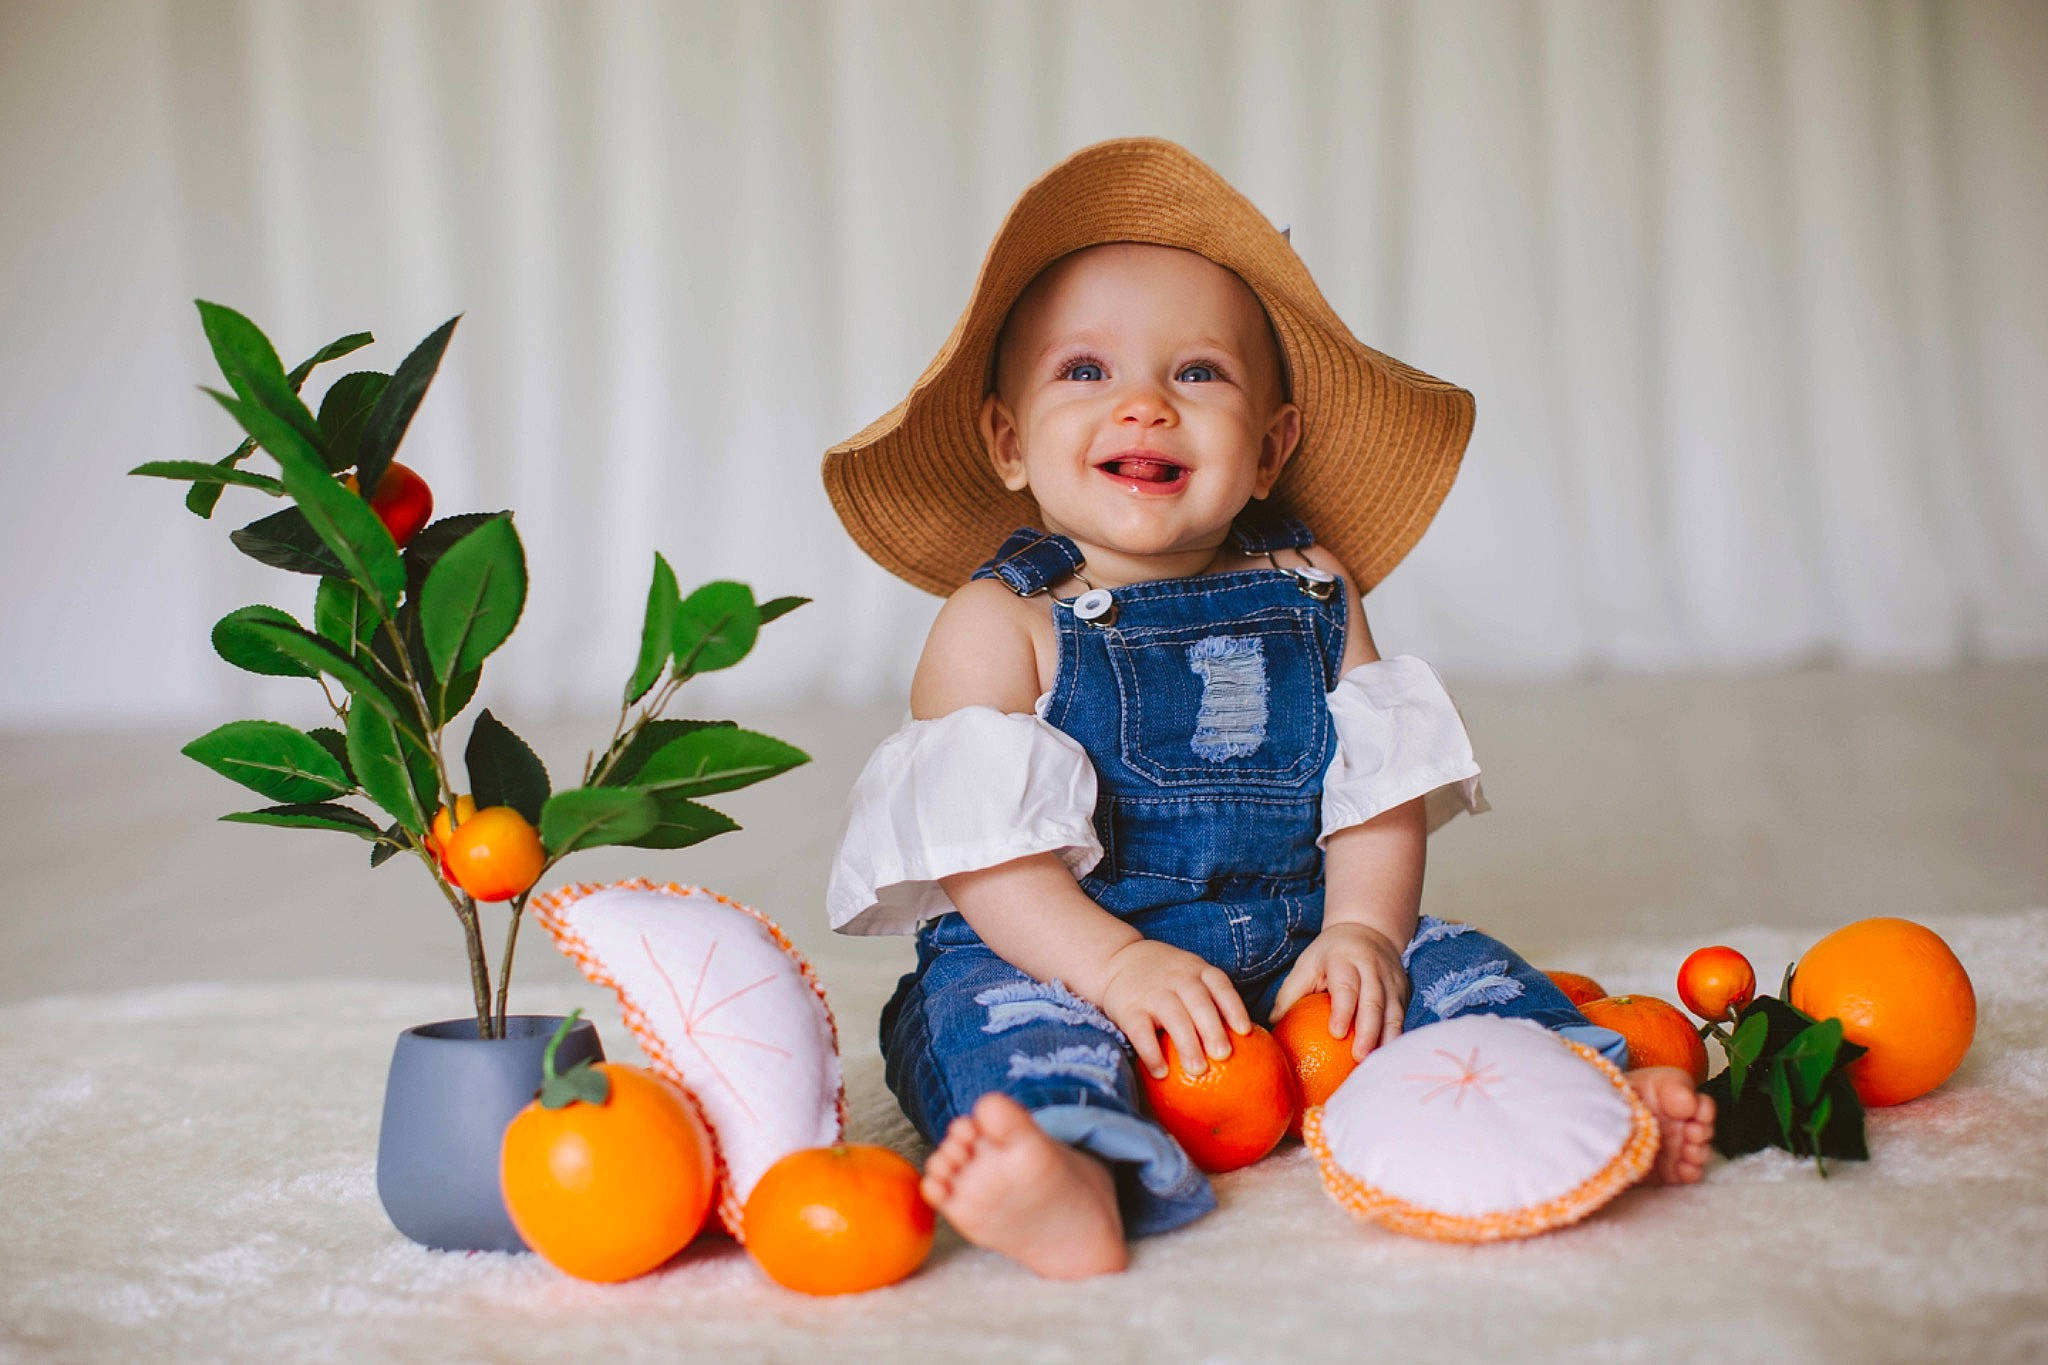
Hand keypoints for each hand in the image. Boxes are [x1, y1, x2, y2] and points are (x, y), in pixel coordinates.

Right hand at [1096, 939, 1251, 1079]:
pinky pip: (1140, 1031)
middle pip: (1198, 1002)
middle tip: (1224, 1055)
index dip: (1233, 1007)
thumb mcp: (1188, 974)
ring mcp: (1152, 992)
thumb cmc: (1165, 977)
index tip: (1245, 1031)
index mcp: (1196, 970)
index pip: (1219, 985)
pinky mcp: (1128, 1008)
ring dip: (1186, 1043)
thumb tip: (1246, 1043)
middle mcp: (1177, 978)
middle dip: (1212, 1028)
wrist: (1116, 959)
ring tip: (1198, 1070)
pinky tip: (1161, 1073)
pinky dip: (1151, 1052)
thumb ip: (1210, 999)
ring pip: (1172, 1016)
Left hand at [1270, 922, 1409, 1060]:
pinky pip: (1401, 1018)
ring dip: (1386, 1039)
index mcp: (1344, 960)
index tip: (1336, 1033)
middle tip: (1358, 1057)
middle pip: (1374, 1002)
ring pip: (1393, 1012)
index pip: (1346, 986)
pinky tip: (1387, 1057)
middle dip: (1368, 1031)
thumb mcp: (1307, 964)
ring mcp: (1392, 981)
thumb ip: (1290, 993)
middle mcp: (1372, 969)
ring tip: (1375, 1063)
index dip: (1342, 1009)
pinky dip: (1395, 1038)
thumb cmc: (1329, 955)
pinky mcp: (1403, 992)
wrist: (1368, 930)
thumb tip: (1272, 1025)